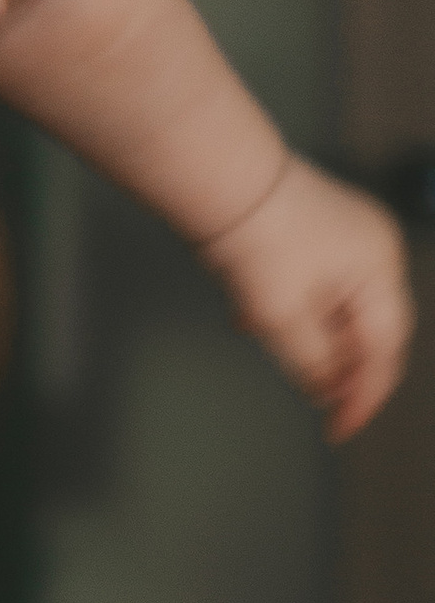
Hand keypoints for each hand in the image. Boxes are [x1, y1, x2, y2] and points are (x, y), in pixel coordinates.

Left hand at [203, 157, 412, 441]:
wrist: (216, 174)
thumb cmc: (252, 231)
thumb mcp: (282, 317)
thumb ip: (312, 362)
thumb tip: (326, 390)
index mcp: (379, 271)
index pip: (385, 352)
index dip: (363, 397)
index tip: (340, 428)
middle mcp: (375, 250)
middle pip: (369, 329)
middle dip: (340, 366)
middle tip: (315, 399)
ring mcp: (350, 233)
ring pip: (341, 306)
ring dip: (312, 336)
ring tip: (276, 348)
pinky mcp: (320, 225)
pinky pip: (319, 281)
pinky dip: (296, 308)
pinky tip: (257, 318)